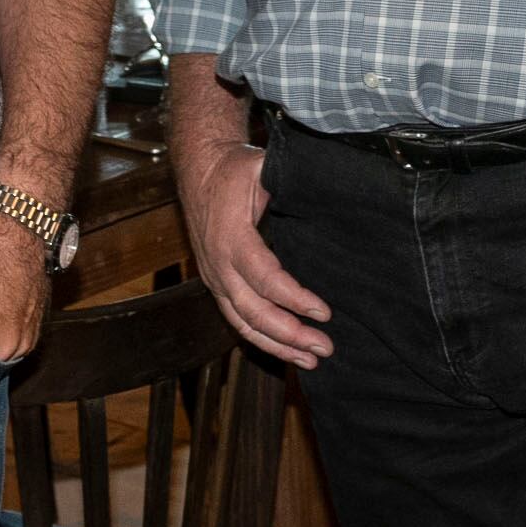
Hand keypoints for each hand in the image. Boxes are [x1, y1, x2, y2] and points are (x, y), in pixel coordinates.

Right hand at [170, 138, 332, 367]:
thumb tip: (328, 190)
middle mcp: (217, 264)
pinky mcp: (217, 284)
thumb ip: (290, 182)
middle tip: (325, 346)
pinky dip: (261, 339)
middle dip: (289, 334)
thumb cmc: (234, 168)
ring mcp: (214, 278)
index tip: (324, 312)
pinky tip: (287, 350)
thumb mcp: (262, 167)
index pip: (263, 277)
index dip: (293, 298)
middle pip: (252, 311)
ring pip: (242, 322)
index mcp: (230, 236)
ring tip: (311, 359)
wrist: (197, 169)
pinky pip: (237, 319)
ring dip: (277, 345)